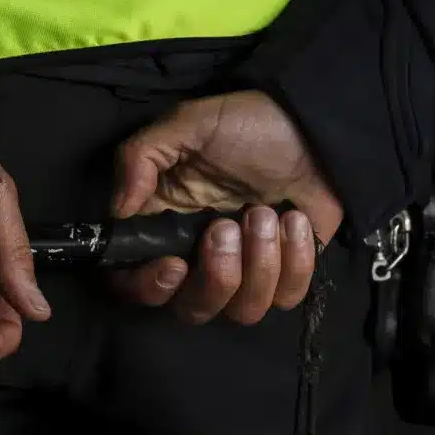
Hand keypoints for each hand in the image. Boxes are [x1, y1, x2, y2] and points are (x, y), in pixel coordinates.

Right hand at [108, 91, 342, 324]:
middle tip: (230, 225)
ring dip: (259, 263)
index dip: (149, 287)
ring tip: (267, 214)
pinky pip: (285, 297)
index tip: (175, 264)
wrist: (315, 128)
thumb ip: (141, 158)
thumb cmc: (246, 123)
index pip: (134, 282)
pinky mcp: (288, 273)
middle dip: (216, 276)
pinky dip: (294, 261)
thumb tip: (118, 210)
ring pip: (242, 311)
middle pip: (192, 309)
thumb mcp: (188, 123)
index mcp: (164, 226)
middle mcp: (199, 258)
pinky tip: (295, 219)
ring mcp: (246, 270)